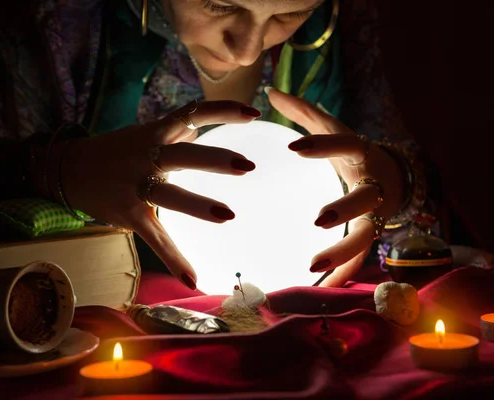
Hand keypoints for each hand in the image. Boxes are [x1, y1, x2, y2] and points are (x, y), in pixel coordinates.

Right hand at [57, 101, 261, 289]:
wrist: (69, 169)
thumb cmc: (115, 151)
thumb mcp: (143, 133)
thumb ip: (173, 130)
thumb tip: (201, 124)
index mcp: (154, 133)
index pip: (191, 114)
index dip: (222, 111)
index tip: (253, 114)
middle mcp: (146, 156)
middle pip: (183, 155)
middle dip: (214, 159)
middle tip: (248, 166)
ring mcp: (136, 185)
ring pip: (169, 194)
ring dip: (197, 205)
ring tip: (228, 215)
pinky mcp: (129, 213)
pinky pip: (154, 237)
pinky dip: (172, 259)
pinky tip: (192, 279)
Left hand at [266, 88, 404, 286]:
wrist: (394, 175)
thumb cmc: (353, 151)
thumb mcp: (334, 128)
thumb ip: (304, 111)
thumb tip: (269, 91)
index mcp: (361, 155)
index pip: (347, 145)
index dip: (324, 146)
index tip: (294, 148)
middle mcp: (372, 185)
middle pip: (365, 199)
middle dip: (346, 208)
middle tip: (319, 220)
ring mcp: (374, 214)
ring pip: (365, 236)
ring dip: (343, 253)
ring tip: (313, 266)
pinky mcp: (370, 234)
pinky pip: (358, 258)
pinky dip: (341, 273)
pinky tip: (319, 287)